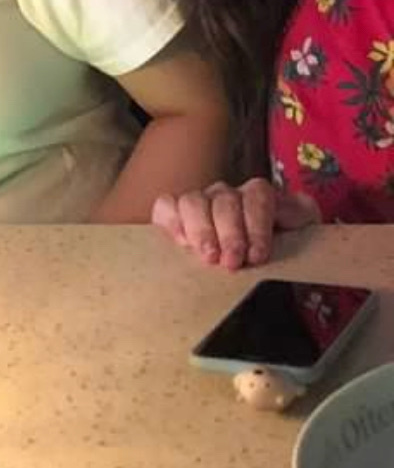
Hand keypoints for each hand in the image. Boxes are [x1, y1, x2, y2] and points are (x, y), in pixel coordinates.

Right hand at [152, 178, 320, 269]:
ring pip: (193, 200)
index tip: (257, 255)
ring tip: (208, 256)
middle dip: (229, 233)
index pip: (257, 196)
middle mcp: (229, 196)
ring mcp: (201, 203)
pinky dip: (171, 221)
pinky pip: (166, 206)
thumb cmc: (280, 254)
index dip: (256, 225)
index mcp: (261, 198)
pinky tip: (181, 243)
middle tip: (231, 262)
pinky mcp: (176, 215)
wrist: (256, 271)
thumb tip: (290, 211)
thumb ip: (300, 218)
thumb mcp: (302, 238)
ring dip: (200, 230)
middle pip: (224, 200)